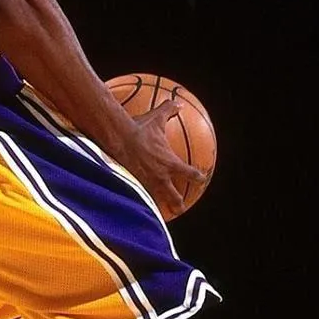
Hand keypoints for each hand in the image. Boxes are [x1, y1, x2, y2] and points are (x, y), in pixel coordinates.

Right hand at [118, 102, 205, 219]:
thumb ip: (168, 111)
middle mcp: (160, 177)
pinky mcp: (131, 184)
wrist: (118, 138)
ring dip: (157, 207)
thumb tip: (178, 103)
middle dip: (178, 203)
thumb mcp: (156, 118)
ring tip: (156, 216)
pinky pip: (136, 195)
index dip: (197, 177)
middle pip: (173, 195)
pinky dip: (136, 201)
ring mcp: (145, 183)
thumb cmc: (138, 129)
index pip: (189, 173)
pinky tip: (130, 206)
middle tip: (180, 208)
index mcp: (170, 163)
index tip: (201, 179)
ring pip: (155, 200)